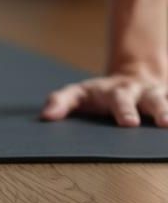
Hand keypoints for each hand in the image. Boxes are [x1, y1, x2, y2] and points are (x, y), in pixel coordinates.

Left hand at [40, 71, 167, 127]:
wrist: (133, 78)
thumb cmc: (101, 94)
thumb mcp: (80, 94)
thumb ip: (61, 101)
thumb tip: (46, 116)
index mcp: (115, 92)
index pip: (117, 100)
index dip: (124, 110)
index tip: (129, 123)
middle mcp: (138, 92)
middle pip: (147, 99)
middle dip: (153, 109)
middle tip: (147, 124)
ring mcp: (156, 96)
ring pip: (164, 101)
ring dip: (167, 110)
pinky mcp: (167, 99)